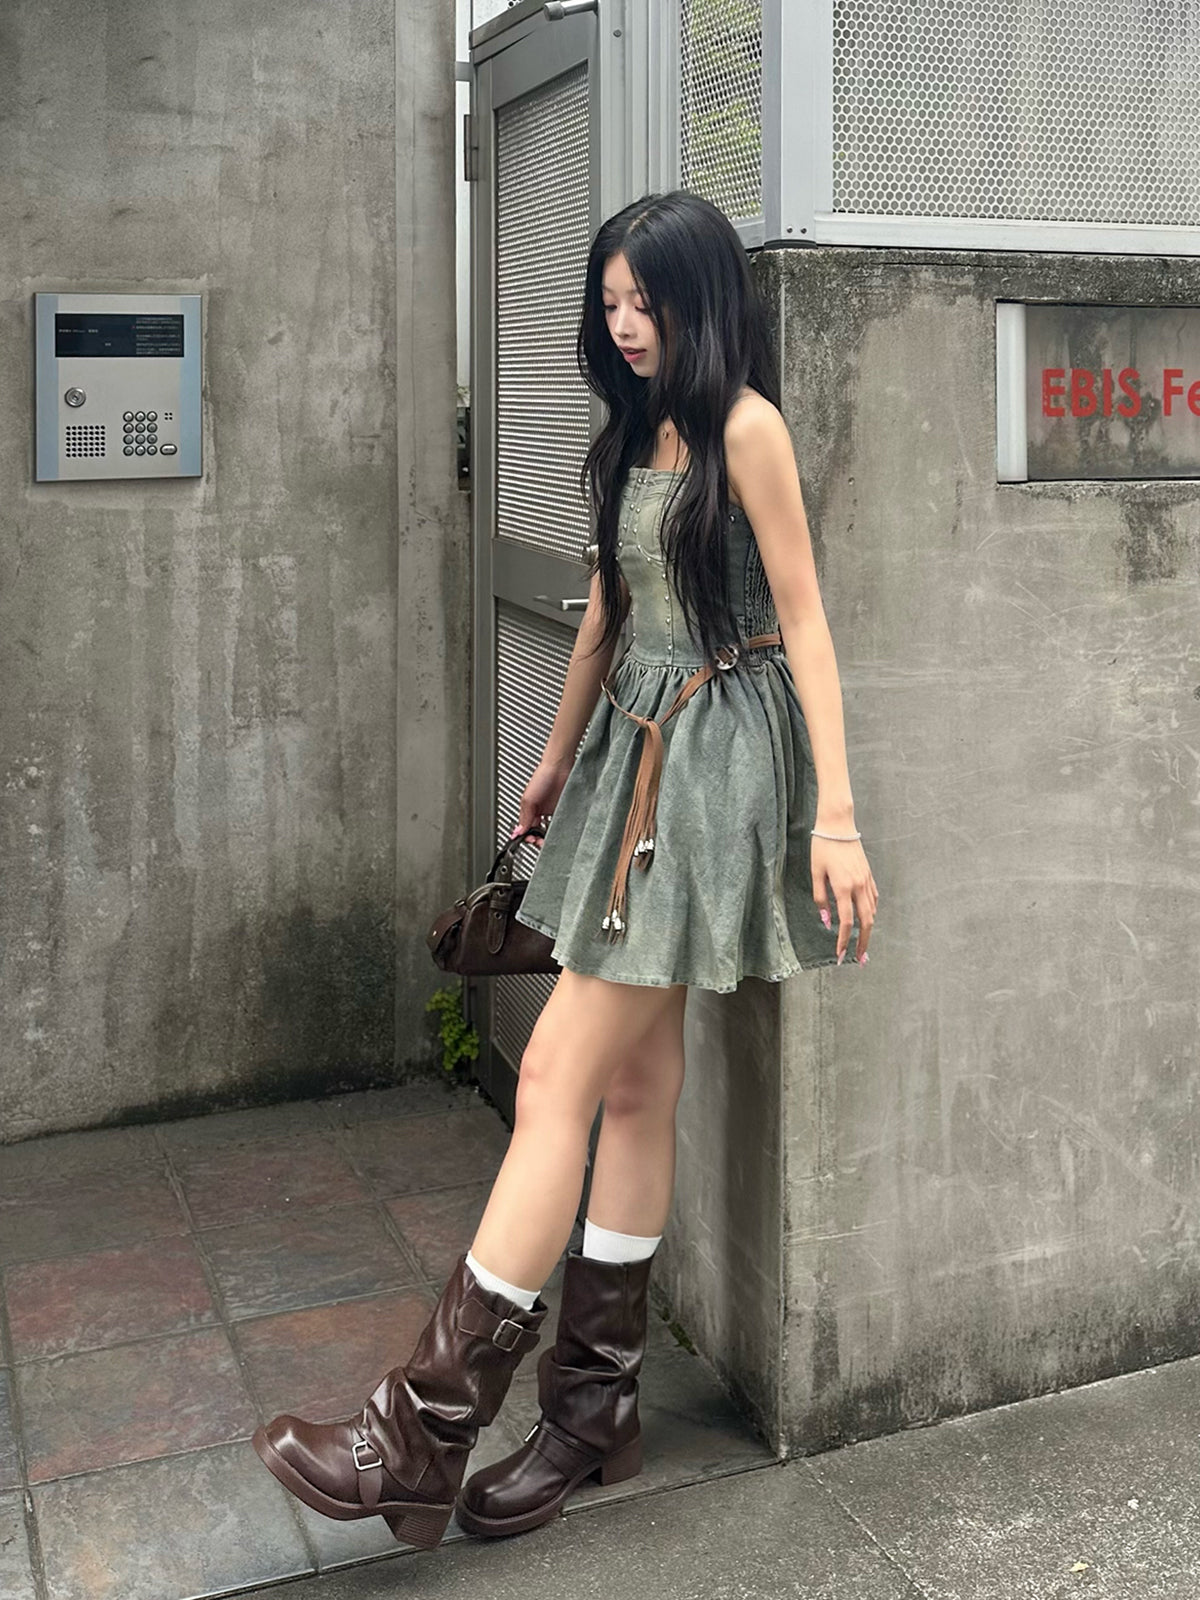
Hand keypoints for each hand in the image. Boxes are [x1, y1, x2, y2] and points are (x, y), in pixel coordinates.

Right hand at [510, 757, 573, 848]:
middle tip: (539, 842)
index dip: (526, 836)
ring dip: (548, 836)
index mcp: (529, 809)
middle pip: (538, 831)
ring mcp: (553, 810)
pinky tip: (558, 831)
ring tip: (547, 839)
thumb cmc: (542, 777)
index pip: (526, 828)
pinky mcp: (563, 809)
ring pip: (549, 829)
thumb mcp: (528, 799)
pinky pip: (561, 823)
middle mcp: (540, 811)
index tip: (528, 841)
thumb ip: (525, 817)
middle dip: (537, 839)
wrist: (560, 767)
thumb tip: (519, 831)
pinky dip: (559, 829)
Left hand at [811, 834, 876, 964]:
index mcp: (844, 887)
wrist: (838, 825)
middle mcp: (859, 885)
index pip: (846, 922)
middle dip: (863, 943)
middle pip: (866, 922)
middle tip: (859, 960)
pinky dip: (872, 913)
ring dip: (869, 931)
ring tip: (863, 945)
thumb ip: (821, 898)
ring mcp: (866, 880)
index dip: (843, 941)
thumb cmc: (822, 847)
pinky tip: (867, 921)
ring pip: (872, 912)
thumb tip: (827, 921)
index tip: (839, 955)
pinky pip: (874, 899)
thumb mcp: (815, 873)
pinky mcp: (869, 875)